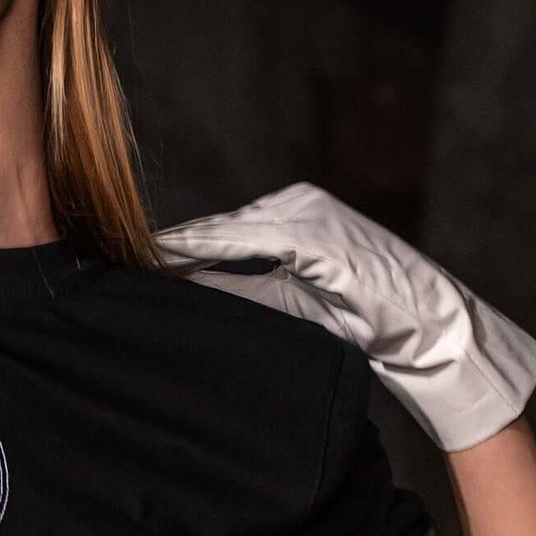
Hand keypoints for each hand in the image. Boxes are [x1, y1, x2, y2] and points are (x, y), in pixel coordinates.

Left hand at [153, 181, 535, 450]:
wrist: (428, 329)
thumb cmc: (361, 321)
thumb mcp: (290, 304)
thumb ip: (241, 294)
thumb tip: (184, 303)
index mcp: (289, 218)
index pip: (217, 236)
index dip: (172, 253)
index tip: (125, 266)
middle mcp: (294, 206)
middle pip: (213, 230)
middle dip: (165, 250)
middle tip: (106, 262)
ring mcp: (307, 215)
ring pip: (223, 232)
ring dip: (177, 249)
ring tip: (130, 265)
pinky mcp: (317, 233)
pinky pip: (249, 241)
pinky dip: (207, 248)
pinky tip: (169, 259)